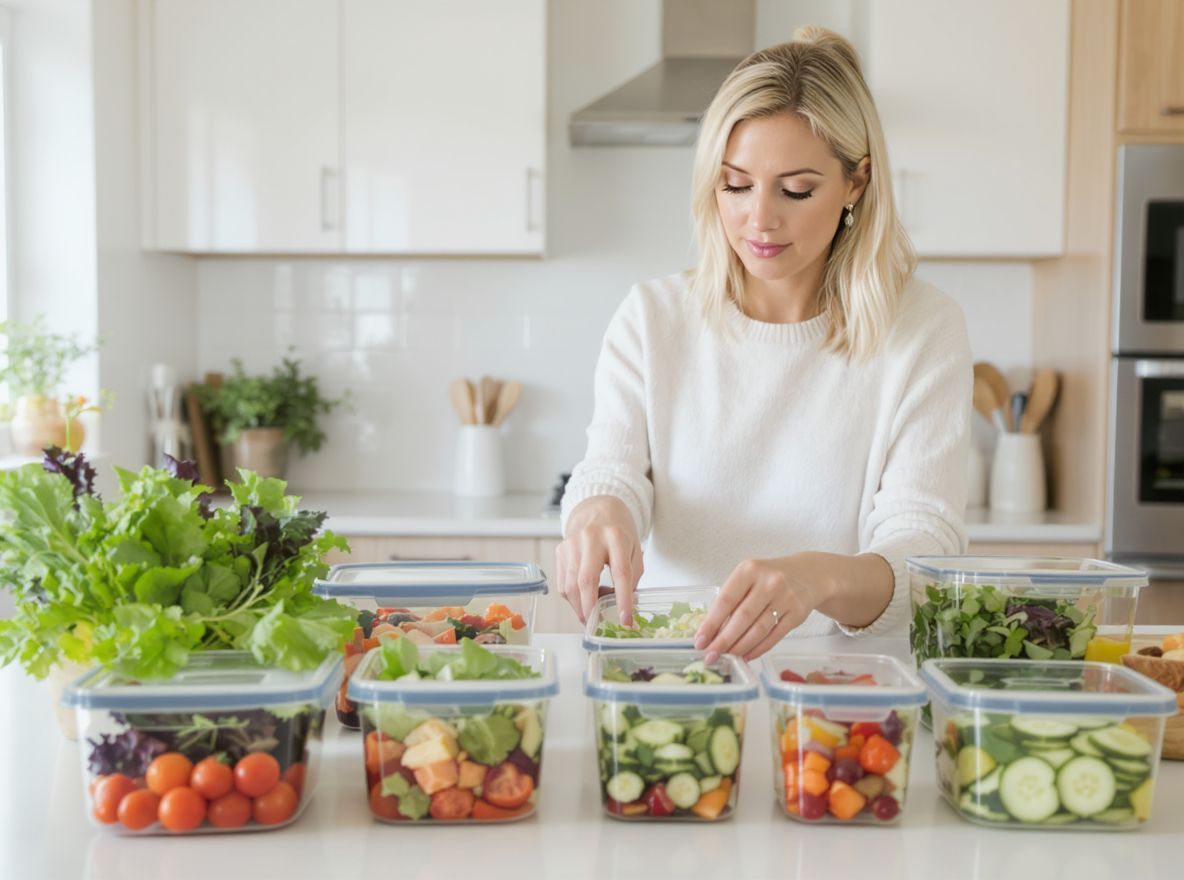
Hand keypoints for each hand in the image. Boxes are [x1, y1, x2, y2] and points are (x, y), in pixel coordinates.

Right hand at [554, 496, 643, 624]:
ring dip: (580, 608)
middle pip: (586, 580)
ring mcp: (572, 544)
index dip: (623, 599)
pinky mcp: (560, 550)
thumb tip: (623, 606)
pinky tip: (582, 601)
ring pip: (570, 585)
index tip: (626, 620)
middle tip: (598, 626)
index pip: (620, 572)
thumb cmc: (618, 532)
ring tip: (591, 616)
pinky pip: (563, 583)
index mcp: (616, 536)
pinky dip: (572, 598)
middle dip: (591, 609)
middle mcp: (591, 538)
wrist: (597, 508)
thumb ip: (632, 576)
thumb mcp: (634, 549)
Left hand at [693, 556, 829, 662]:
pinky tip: (747, 655)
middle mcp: (769, 582)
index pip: (726, 600)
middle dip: (723, 640)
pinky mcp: (797, 613)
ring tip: (727, 657)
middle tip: (711, 655)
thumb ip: (731, 599)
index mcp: (749, 570)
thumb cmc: (768, 578)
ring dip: (740, 647)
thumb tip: (710, 631)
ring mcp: (786, 597)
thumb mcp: (748, 577)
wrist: (806, 575)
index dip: (711, 623)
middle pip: (742, 617)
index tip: (700, 640)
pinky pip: (774, 636)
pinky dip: (758, 649)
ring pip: (758, 629)